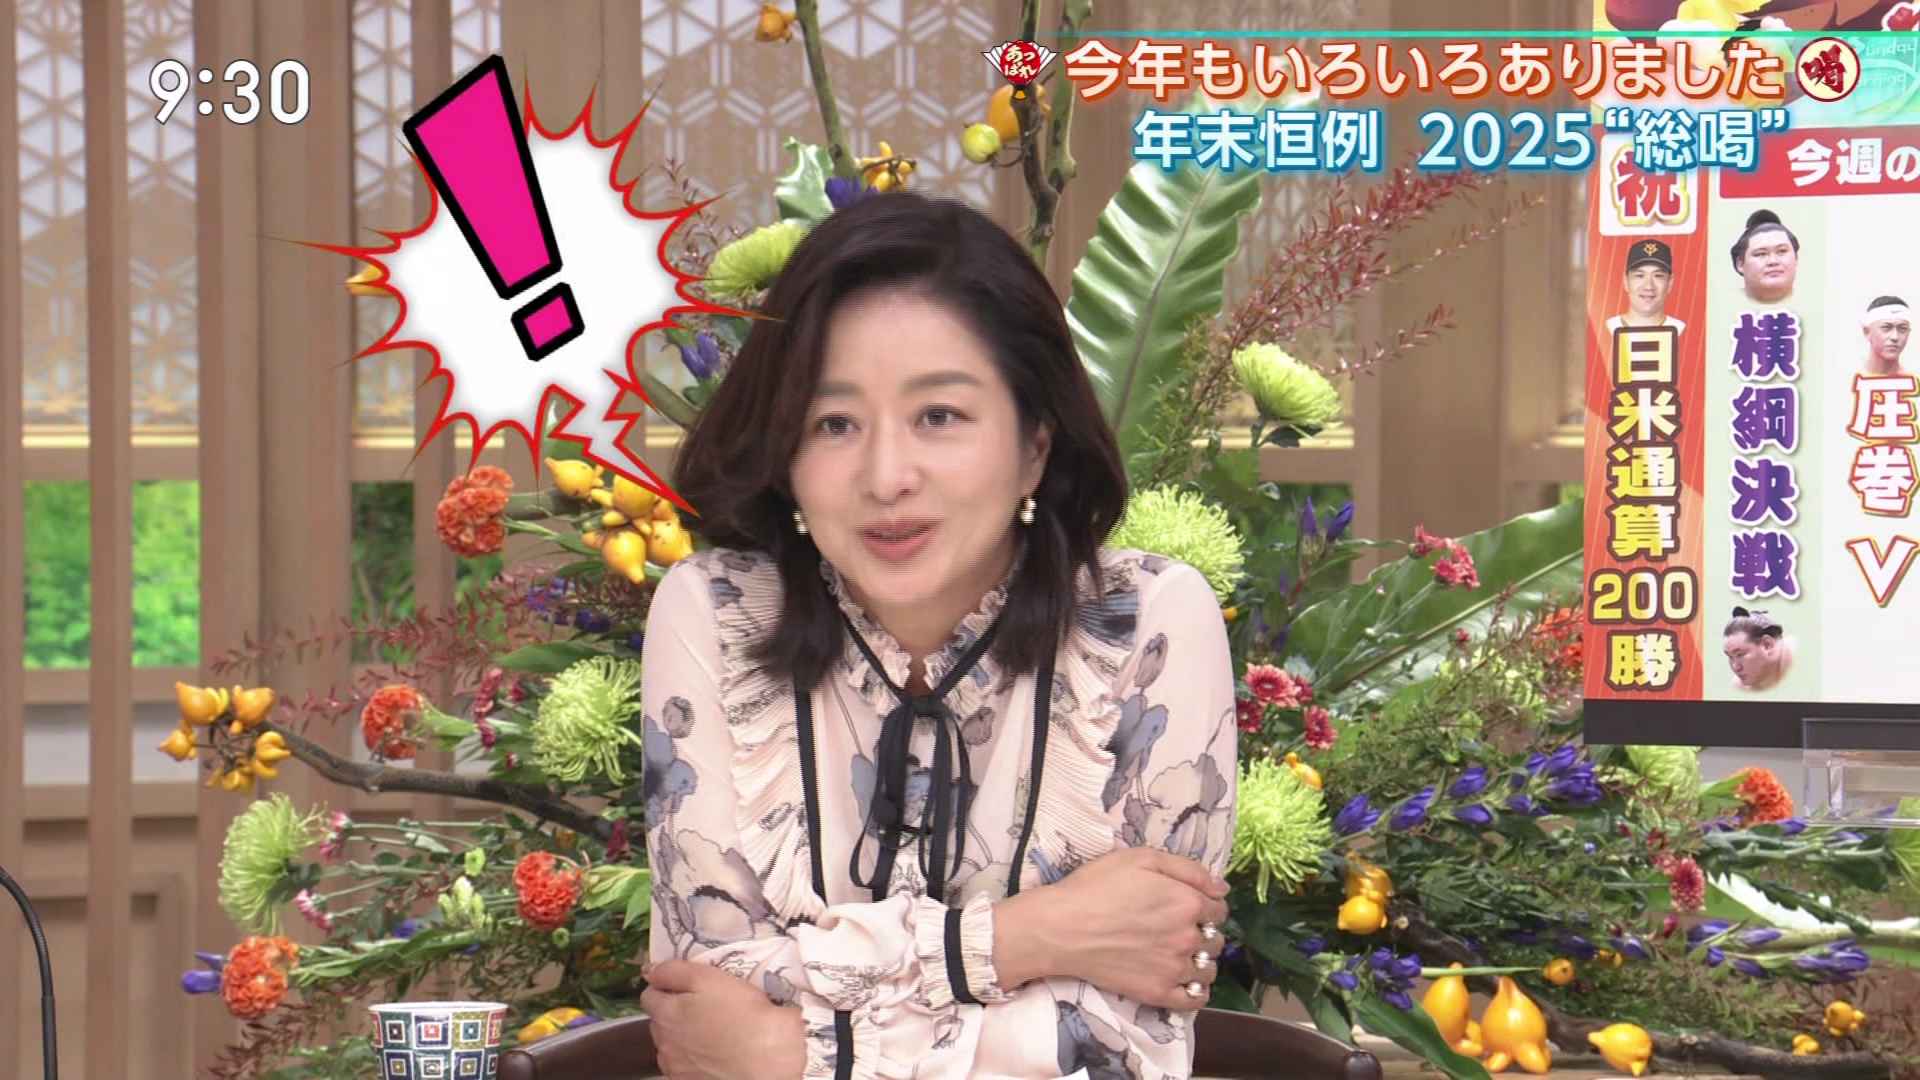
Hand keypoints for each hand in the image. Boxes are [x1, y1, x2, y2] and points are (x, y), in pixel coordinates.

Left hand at [641, 959, 806, 1079]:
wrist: (766, 1057)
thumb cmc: (742, 1012)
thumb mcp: (709, 978)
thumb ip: (674, 971)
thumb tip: (649, 970)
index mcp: (665, 1013)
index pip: (649, 995)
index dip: (666, 987)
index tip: (686, 987)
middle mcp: (663, 1041)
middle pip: (658, 1021)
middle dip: (673, 1013)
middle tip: (704, 1008)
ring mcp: (674, 1066)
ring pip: (668, 1046)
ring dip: (680, 1037)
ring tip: (710, 1032)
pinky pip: (680, 1066)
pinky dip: (690, 1059)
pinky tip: (711, 1054)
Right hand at [998, 848, 1229, 1009]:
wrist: (1061, 927)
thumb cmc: (1096, 886)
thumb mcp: (1141, 858)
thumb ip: (1187, 869)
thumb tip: (1221, 888)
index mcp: (1187, 902)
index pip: (1218, 910)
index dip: (1206, 906)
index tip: (1189, 906)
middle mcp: (1188, 937)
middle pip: (1216, 940)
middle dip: (1203, 933)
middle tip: (1178, 929)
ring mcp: (1174, 969)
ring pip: (1209, 969)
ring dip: (1201, 961)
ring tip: (1178, 955)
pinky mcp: (1158, 993)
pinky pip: (1195, 999)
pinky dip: (1195, 990)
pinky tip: (1183, 980)